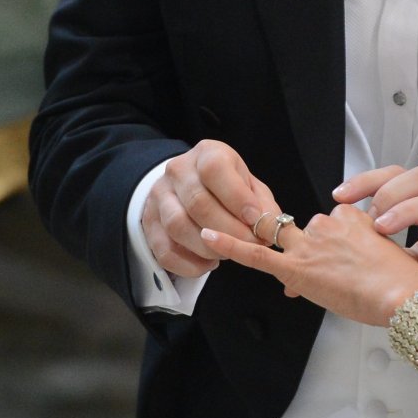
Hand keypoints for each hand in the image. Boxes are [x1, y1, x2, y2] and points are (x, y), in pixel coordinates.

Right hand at [141, 139, 277, 278]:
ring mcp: (159, 196)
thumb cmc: (228, 184)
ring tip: (230, 254)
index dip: (237, 197)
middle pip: (198, 203)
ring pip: (178, 226)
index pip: (215, 171)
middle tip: (249, 244)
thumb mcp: (249, 184)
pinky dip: (188, 263)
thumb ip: (262, 205)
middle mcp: (178, 171)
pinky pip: (164, 249)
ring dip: (208, 247)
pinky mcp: (148, 222)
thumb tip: (269, 228)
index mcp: (207, 153)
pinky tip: (208, 264)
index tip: (255, 219)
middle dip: (228, 229)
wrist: (190, 183)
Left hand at [202, 205, 417, 326]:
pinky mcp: (296, 268)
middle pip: (310, 232)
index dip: (336, 246)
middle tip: (345, 275)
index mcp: (352, 215)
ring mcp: (310, 244)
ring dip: (303, 260)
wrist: (403, 295)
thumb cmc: (400, 281)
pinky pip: (256, 254)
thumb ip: (356, 255)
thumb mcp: (383, 258)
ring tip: (334, 280)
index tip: (350, 262)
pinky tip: (209, 237)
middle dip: (318, 252)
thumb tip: (339, 267)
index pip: (332, 224)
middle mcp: (328, 223)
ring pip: (292, 245)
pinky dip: (229, 244)